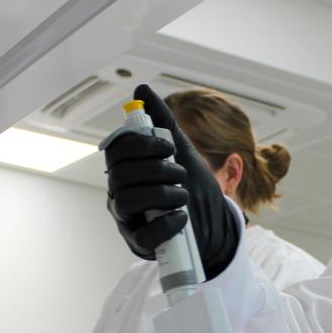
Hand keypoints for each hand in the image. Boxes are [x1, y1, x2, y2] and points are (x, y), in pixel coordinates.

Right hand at [104, 84, 239, 278]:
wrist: (214, 221)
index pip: (117, 151)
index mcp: (127, 168)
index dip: (142, 145)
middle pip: (120, 176)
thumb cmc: (192, 185)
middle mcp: (121, 192)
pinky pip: (143, 235)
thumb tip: (141, 89)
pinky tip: (182, 216)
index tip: (170, 147)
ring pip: (127, 202)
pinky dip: (166, 224)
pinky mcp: (140, 243)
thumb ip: (162, 121)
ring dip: (161, 194)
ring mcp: (128, 219)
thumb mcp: (181, 149)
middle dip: (155, 170)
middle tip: (181, 173)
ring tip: (183, 194)